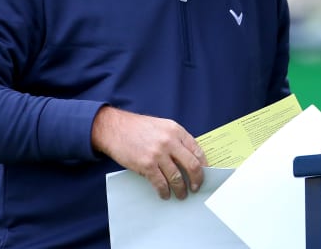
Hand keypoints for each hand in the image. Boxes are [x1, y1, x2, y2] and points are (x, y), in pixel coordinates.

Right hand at [91, 106, 207, 199]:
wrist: (115, 128)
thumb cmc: (138, 128)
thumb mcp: (162, 127)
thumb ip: (176, 139)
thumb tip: (189, 159)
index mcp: (176, 130)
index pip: (197, 150)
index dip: (204, 165)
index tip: (205, 174)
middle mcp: (169, 141)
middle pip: (191, 165)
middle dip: (197, 180)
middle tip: (196, 187)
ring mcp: (158, 154)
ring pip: (177, 177)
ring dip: (181, 189)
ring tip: (181, 195)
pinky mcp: (146, 165)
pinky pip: (160, 183)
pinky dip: (164, 191)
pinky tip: (165, 194)